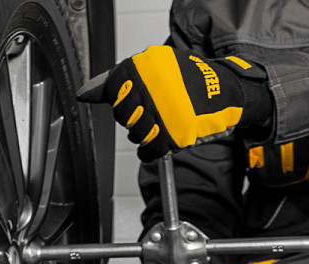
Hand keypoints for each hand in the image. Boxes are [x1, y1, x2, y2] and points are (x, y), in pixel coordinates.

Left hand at [81, 46, 270, 160]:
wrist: (224, 91)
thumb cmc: (188, 81)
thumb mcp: (153, 69)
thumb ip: (116, 81)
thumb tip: (84, 93)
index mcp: (145, 65)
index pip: (113, 91)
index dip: (122, 101)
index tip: (134, 101)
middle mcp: (152, 86)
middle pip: (123, 116)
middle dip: (134, 119)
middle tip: (152, 113)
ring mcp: (162, 111)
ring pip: (135, 135)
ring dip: (145, 135)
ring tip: (160, 124)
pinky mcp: (172, 134)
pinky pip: (148, 152)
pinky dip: (151, 152)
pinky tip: (160, 142)